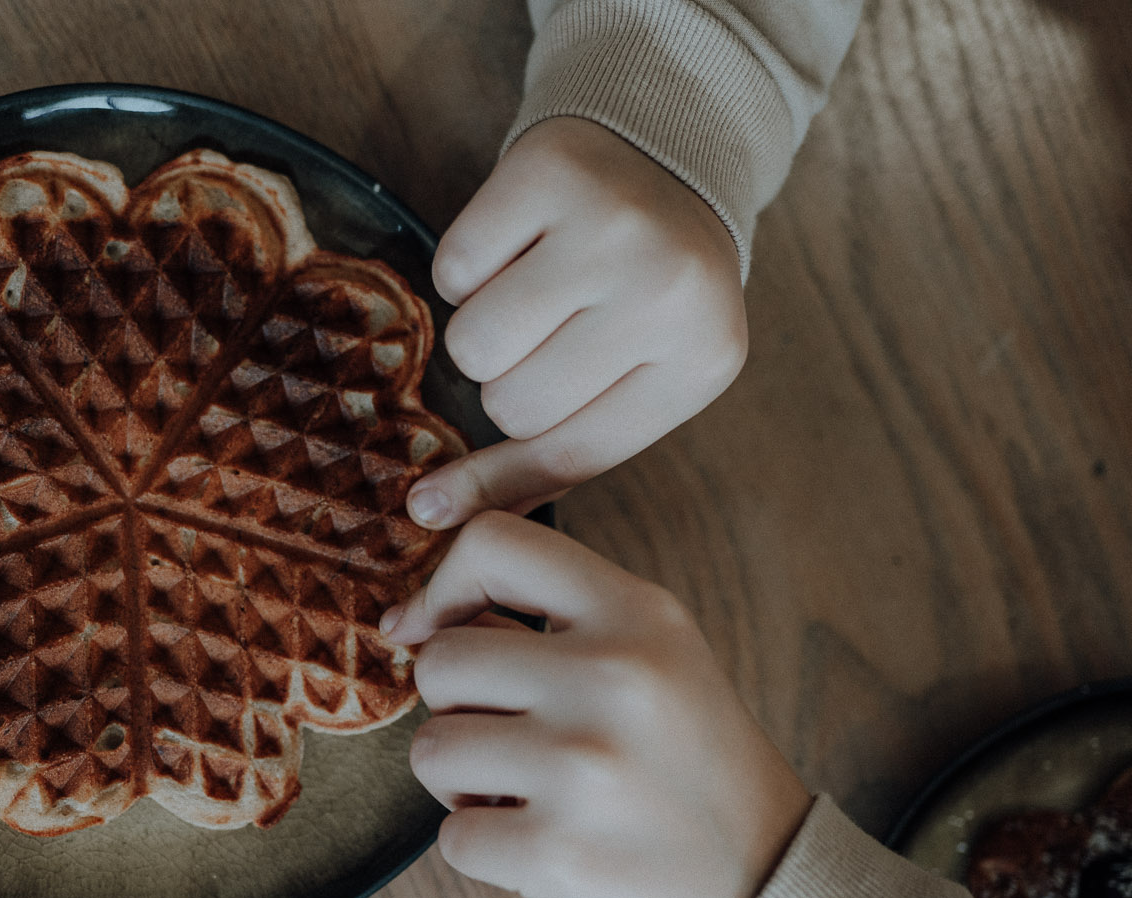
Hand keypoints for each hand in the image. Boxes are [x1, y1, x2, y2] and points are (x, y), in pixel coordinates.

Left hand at [379, 513, 809, 897]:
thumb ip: (554, 627)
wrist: (767, 892)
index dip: (442, 587)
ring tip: (538, 799)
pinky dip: (487, 852)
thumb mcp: (658, 664)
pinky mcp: (557, 854)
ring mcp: (584, 767)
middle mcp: (613, 678)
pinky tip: (551, 849)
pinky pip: (450, 839)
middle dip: (459, 711)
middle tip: (521, 746)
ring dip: (465, 787)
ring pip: (431, 751)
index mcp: (639, 616)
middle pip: (440, 662)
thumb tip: (414, 621)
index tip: (433, 631)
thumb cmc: (688, 772)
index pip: (494, 542)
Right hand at [407, 118, 746, 528]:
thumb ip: (555, 453)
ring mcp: (612, 225)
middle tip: (547, 335)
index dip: (493, 483)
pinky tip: (518, 245)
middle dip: (509, 379)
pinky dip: (468, 266)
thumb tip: (433, 512)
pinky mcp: (551, 171)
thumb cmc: (644, 287)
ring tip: (533, 290)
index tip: (430, 506)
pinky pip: (452, 269)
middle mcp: (668, 289)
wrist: (667, 151)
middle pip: (512, 405)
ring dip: (483, 327)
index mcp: (701, 358)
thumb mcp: (638, 376)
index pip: (572, 454)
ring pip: (473, 346)